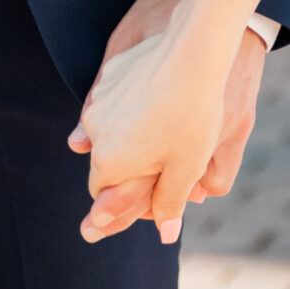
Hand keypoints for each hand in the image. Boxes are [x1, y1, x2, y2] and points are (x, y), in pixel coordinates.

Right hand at [67, 0, 264, 244]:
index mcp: (109, 162)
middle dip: (130, 163)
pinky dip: (134, 103)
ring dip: (131, 133)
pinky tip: (163, 95)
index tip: (154, 185)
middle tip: (167, 152)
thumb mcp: (185, 168)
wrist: (194, 53)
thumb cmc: (193, 117)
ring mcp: (100, 99)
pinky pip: (117, 98)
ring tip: (169, 122)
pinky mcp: (111, 73)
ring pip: (111, 127)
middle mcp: (95, 131)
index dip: (128, 195)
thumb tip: (166, 235)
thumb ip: (169, 203)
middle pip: (106, 160)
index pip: (104, 192)